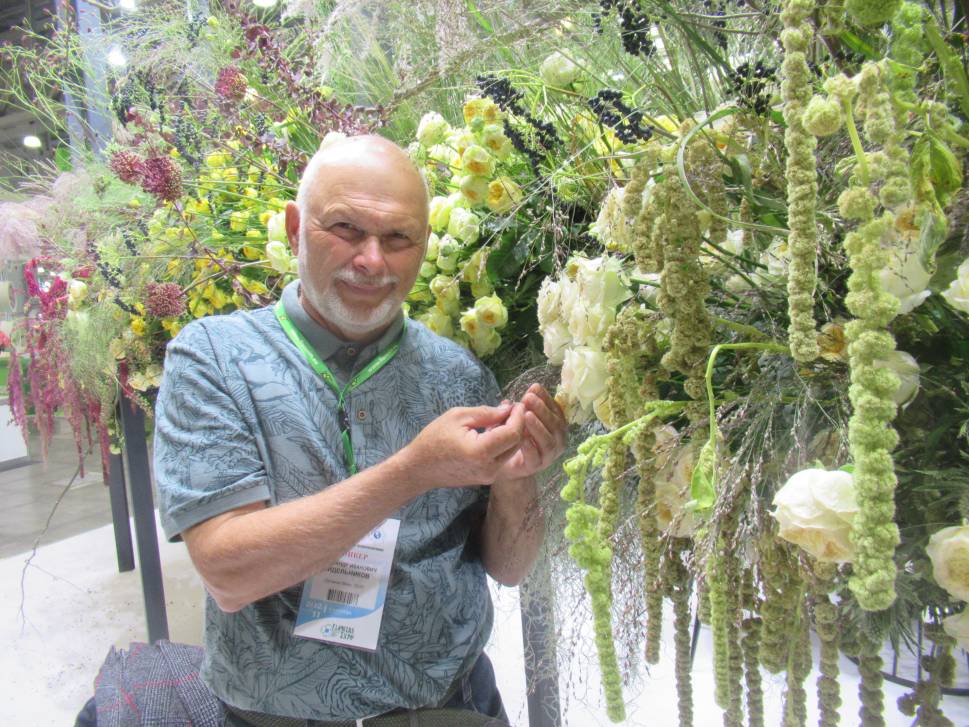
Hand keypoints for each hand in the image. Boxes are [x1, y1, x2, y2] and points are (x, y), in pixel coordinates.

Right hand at [400, 403, 525, 489]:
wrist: (419, 469)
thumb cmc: (433, 439)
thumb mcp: (458, 416)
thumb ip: (486, 413)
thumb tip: (508, 409)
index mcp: (481, 452)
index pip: (513, 433)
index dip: (518, 417)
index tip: (518, 403)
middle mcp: (489, 468)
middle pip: (516, 443)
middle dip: (518, 424)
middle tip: (512, 408)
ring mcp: (488, 476)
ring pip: (511, 451)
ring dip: (512, 434)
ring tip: (502, 417)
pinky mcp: (486, 478)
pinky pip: (502, 458)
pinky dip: (503, 443)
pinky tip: (494, 430)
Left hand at [493, 384, 567, 481]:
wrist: (507, 465)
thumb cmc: (514, 438)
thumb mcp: (514, 421)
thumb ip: (515, 411)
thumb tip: (507, 401)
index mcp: (555, 426)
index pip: (555, 410)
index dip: (546, 398)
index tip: (535, 387)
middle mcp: (556, 440)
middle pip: (555, 424)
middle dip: (542, 410)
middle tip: (528, 398)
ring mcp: (548, 455)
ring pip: (548, 441)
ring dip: (538, 427)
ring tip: (526, 415)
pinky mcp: (536, 466)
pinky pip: (536, 457)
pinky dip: (530, 447)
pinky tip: (522, 437)